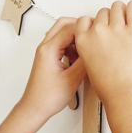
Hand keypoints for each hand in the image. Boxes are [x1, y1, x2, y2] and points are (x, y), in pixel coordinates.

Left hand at [14, 17, 86, 132]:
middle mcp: (45, 47)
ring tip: (86, 50)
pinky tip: (79, 59)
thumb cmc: (48, 97)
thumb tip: (96, 50)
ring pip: (63, 33)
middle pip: (64, 24)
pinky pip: (61, 43)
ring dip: (76, 38)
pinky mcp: (48, 57)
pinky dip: (72, 46)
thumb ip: (85, 62)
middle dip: (80, 27)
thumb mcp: (72, 79)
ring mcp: (46, 51)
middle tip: (93, 37)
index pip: (70, 28)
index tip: (97, 34)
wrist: (35, 108)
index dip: (86, 28)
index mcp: (49, 49)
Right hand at [75, 1, 131, 106]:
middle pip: (103, 12)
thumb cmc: (110, 88)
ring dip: (123, 14)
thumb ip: (92, 49)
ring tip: (129, 25)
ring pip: (117, 6)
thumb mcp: (89, 66)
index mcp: (83, 41)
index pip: (85, 19)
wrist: (126, 95)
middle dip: (111, 20)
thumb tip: (101, 43)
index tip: (102, 29)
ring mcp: (116, 29)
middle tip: (119, 31)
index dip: (95, 24)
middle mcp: (98, 31)